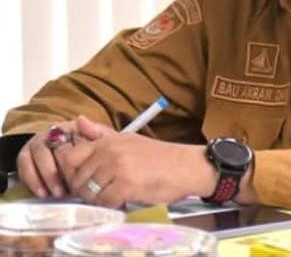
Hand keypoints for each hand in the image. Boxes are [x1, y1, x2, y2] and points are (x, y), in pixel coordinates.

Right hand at [16, 116, 101, 198]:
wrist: (92, 158)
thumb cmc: (96, 148)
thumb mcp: (101, 139)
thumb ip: (94, 131)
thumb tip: (80, 119)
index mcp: (65, 128)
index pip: (56, 137)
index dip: (61, 157)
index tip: (70, 174)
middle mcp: (47, 135)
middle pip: (40, 151)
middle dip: (49, 174)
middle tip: (60, 192)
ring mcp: (35, 148)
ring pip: (27, 161)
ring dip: (36, 180)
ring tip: (48, 195)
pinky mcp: (28, 161)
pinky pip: (23, 171)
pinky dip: (30, 183)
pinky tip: (42, 194)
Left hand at [53, 116, 216, 208]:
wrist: (185, 166)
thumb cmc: (158, 156)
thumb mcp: (128, 140)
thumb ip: (100, 134)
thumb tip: (77, 120)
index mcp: (108, 140)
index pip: (71, 157)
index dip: (73, 172)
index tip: (85, 179)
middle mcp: (110, 151)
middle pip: (78, 178)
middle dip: (85, 190)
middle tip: (102, 191)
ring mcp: (117, 167)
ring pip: (89, 193)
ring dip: (99, 199)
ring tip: (114, 195)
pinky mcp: (126, 184)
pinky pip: (105, 202)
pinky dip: (112, 205)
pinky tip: (123, 199)